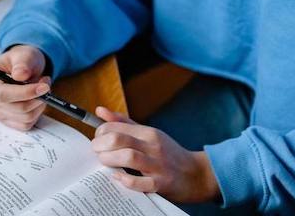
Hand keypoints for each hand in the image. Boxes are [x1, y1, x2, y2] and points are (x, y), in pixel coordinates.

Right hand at [0, 45, 50, 130]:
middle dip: (36, 98)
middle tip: (47, 84)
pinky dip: (36, 113)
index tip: (44, 87)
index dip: (25, 93)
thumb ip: (22, 63)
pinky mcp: (6, 120)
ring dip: (39, 105)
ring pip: (24, 118)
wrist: (23, 68)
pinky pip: (26, 124)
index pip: (2, 94)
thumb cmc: (21, 60)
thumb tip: (20, 75)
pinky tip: (37, 100)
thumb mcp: (23, 54)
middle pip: (16, 108)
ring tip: (43, 89)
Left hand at [91, 107, 220, 203]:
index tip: (97, 139)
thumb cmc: (168, 153)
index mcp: (148, 133)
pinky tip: (118, 177)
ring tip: (104, 162)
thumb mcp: (148, 133)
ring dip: (110, 160)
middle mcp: (153, 146)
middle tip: (96, 151)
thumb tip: (99, 111)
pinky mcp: (162, 183)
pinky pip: (141, 182)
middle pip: (119, 139)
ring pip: (128, 157)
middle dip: (101, 145)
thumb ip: (123, 123)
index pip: (116, 127)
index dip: (100, 132)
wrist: (197, 174)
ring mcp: (158, 165)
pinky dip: (126, 180)